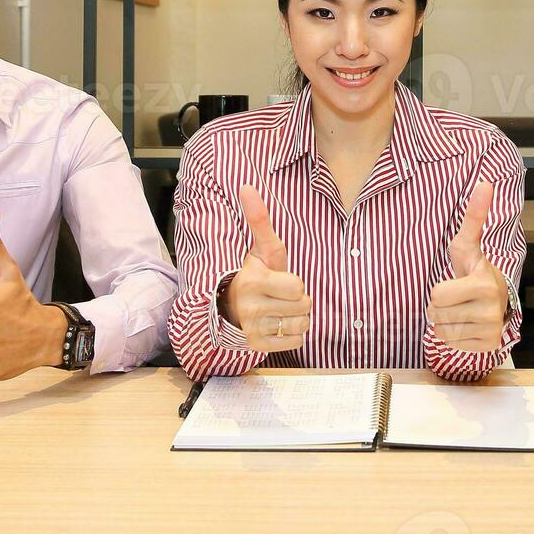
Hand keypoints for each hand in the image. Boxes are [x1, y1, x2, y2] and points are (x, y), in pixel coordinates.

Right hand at [220, 186, 309, 351]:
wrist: (230, 306)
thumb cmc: (254, 274)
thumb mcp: (260, 249)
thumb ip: (258, 219)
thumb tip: (247, 186)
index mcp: (252, 282)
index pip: (298, 287)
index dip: (296, 283)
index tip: (280, 280)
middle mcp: (250, 308)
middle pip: (303, 306)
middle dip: (298, 301)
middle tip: (281, 295)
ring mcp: (253, 330)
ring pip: (301, 325)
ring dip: (296, 317)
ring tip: (279, 309)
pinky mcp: (258, 347)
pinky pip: (296, 342)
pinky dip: (292, 335)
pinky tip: (278, 324)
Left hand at [425, 182, 508, 352]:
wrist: (497, 300)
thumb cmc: (474, 270)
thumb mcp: (467, 244)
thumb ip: (473, 215)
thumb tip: (484, 182)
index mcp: (485, 284)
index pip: (436, 296)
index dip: (439, 290)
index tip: (457, 282)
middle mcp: (491, 311)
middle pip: (436, 314)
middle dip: (440, 306)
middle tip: (458, 298)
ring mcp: (491, 332)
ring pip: (441, 331)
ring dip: (445, 320)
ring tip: (462, 310)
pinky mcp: (487, 347)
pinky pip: (449, 344)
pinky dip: (453, 336)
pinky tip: (467, 324)